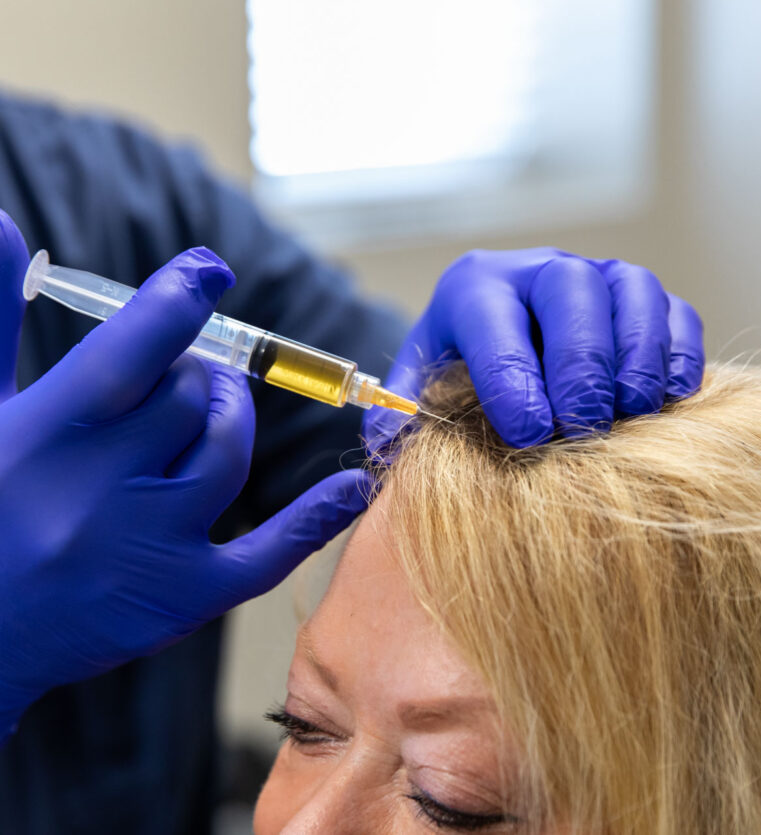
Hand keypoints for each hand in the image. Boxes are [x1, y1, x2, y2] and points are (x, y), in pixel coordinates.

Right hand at [0, 211, 367, 738]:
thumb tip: (5, 222)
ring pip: (227, 453)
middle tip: (183, 374)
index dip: (181, 299)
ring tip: (208, 411)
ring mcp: (149, 546)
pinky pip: (268, 554)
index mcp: (48, 432)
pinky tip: (353, 489)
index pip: (138, 346)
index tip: (209, 272)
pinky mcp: (182, 598)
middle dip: (195, 374)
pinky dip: (317, 518)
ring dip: (228, 420)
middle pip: (193, 396)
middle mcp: (101, 489)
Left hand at [364, 248, 703, 447]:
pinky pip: (675, 310)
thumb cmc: (461, 369)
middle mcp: (540, 269)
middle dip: (580, 361)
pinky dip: (678, 351)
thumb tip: (387, 443)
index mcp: (476, 286)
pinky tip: (668, 397)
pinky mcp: (642, 299)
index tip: (528, 432)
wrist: (503, 339)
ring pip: (633, 290)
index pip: (494, 319)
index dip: (512, 375)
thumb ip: (399, 411)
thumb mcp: (421, 383)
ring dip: (637, 354)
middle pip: (572, 290)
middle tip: (582, 425)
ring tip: (630, 413)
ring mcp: (599, 276)